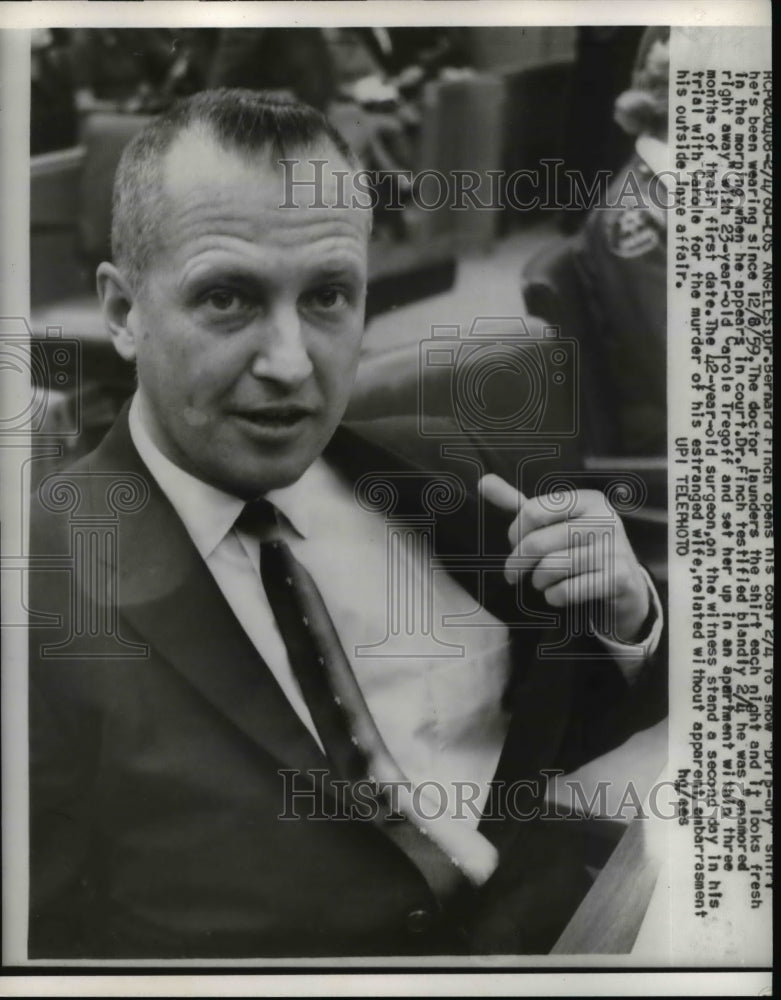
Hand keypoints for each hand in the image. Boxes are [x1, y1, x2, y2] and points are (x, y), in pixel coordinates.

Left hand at [479, 474, 650, 643]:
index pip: (533, 511)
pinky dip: (554, 596)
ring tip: (541, 582)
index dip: (515, 533)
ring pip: (551, 568)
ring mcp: (615, 549)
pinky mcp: (619, 578)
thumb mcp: (555, 523)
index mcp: (589, 500)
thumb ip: (520, 504)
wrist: (626, 586)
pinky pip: (568, 590)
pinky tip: (558, 594)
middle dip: (518, 562)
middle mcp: (605, 520)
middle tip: (513, 574)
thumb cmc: (581, 549)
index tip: (514, 545)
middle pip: (538, 542)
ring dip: (538, 581)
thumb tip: (484, 481)